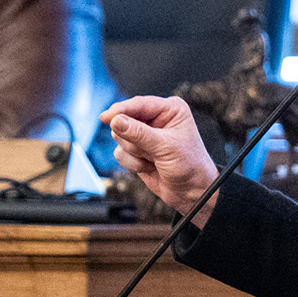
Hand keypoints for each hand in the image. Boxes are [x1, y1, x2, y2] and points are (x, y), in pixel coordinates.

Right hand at [100, 96, 219, 226]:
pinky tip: (149, 166)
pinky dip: (133, 163)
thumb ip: (139, 133)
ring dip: (134, 153)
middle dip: (133, 140)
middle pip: (124, 120)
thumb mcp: (166, 147)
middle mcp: (156, 119)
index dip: (121, 110)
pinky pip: (120, 152)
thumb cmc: (190, 165)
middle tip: (150, 150)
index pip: (139, 104)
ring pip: (120, 137)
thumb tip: (116, 121)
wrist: (191, 192)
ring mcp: (144, 135)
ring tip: (154, 159)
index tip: (106, 117)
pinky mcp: (136, 150)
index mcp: (170, 109)